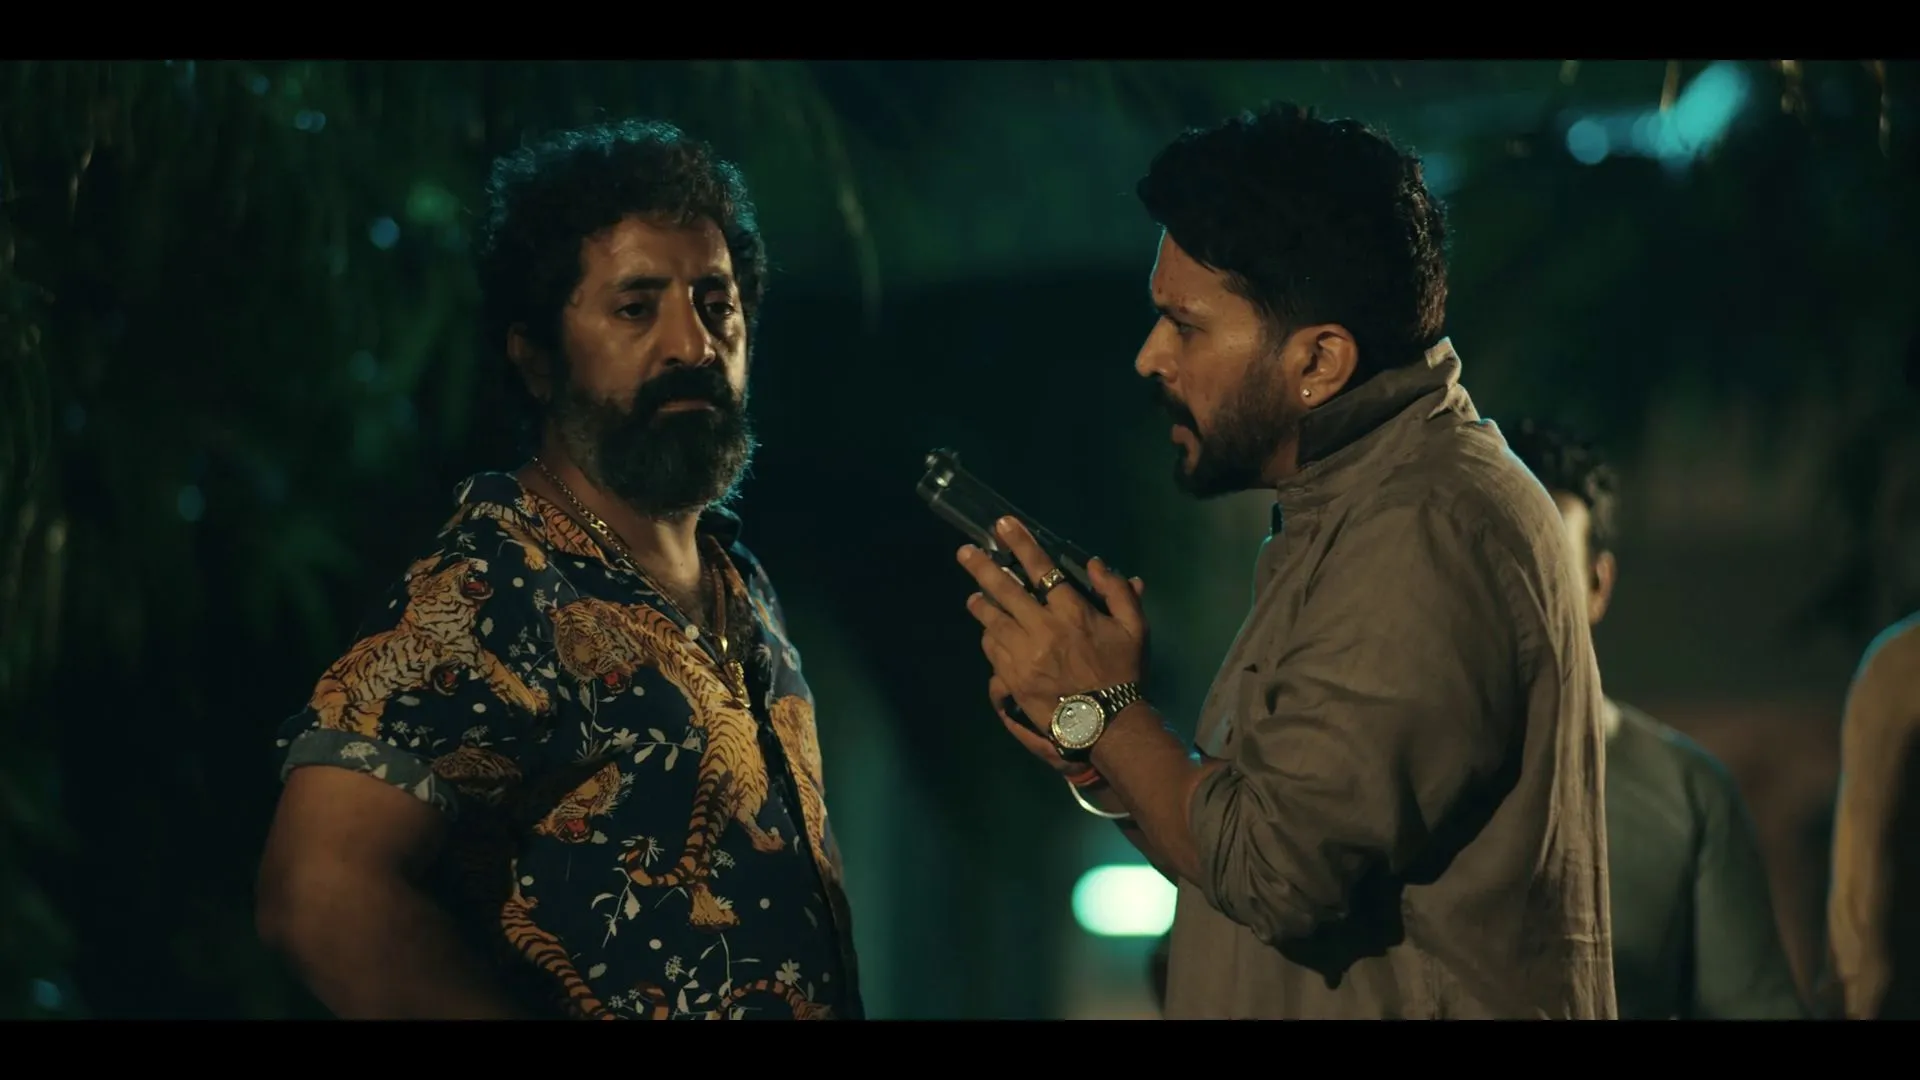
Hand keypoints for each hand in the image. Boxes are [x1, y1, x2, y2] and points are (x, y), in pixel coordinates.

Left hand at [959, 516, 1148, 741]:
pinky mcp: (1013, 678)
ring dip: (980, 604)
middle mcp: (1042, 629)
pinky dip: (990, 637)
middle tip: (965, 552)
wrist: (1107, 724)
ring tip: (973, 596)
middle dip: (981, 567)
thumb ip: (1119, 591)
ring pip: (992, 621)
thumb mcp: (1135, 628)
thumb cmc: (1123, 673)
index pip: (1041, 569)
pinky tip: (990, 633)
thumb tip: (1095, 564)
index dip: (1021, 544)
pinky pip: (992, 650)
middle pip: (1004, 590)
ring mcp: (1024, 655)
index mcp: (1072, 612)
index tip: (1002, 525)